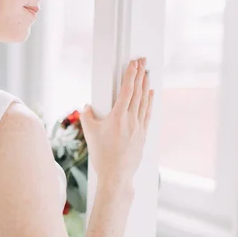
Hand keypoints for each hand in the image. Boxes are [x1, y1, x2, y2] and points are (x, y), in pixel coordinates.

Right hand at [80, 58, 153, 185]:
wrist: (116, 175)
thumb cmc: (102, 154)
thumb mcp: (89, 133)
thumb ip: (87, 116)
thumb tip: (87, 107)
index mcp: (118, 117)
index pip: (127, 90)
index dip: (130, 75)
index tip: (133, 63)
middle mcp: (131, 120)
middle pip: (138, 92)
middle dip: (140, 74)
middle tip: (142, 61)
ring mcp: (139, 127)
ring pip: (144, 101)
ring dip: (146, 85)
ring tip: (147, 73)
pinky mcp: (142, 134)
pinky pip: (147, 113)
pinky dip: (149, 101)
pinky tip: (150, 94)